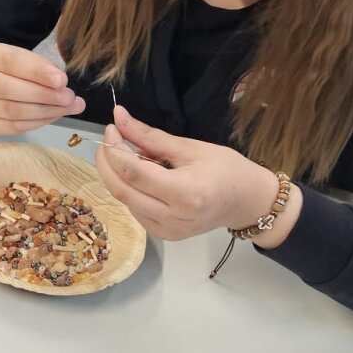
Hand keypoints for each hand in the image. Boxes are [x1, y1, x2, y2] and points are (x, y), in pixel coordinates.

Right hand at [0, 41, 84, 134]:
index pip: (9, 62)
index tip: (62, 80)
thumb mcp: (18, 56)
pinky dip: (36, 123)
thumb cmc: (4, 67)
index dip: (37, 72)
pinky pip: (12, 127)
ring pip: (11, 111)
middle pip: (7, 89)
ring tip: (67, 107)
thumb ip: (38, 66)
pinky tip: (53, 116)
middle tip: (68, 97)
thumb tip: (62, 84)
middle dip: (42, 94)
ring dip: (44, 111)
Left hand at [94, 104, 283, 240]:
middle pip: (121, 189)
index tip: (112, 128)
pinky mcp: (162, 235)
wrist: (246, 202)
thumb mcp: (190, 147)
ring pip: (124, 200)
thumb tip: (119, 116)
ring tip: (132, 155)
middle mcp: (173, 218)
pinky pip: (134, 209)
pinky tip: (142, 176)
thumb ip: (150, 136)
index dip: (115, 149)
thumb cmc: (226, 170)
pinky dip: (130, 188)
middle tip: (110, 138)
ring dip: (118, 174)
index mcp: (185, 194)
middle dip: (107, 162)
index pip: (133, 173)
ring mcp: (166, 230)